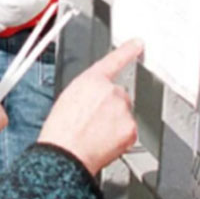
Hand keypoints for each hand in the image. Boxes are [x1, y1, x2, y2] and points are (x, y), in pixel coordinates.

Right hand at [38, 39, 141, 174]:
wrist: (66, 155)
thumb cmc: (61, 131)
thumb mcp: (67, 99)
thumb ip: (87, 92)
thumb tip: (95, 98)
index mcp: (91, 81)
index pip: (114, 61)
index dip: (127, 50)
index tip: (139, 43)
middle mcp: (111, 91)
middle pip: (119, 95)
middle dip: (110, 107)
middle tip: (93, 122)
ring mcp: (123, 110)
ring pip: (124, 114)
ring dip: (114, 122)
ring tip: (94, 134)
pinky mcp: (131, 128)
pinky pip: (128, 130)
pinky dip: (119, 137)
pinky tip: (103, 142)